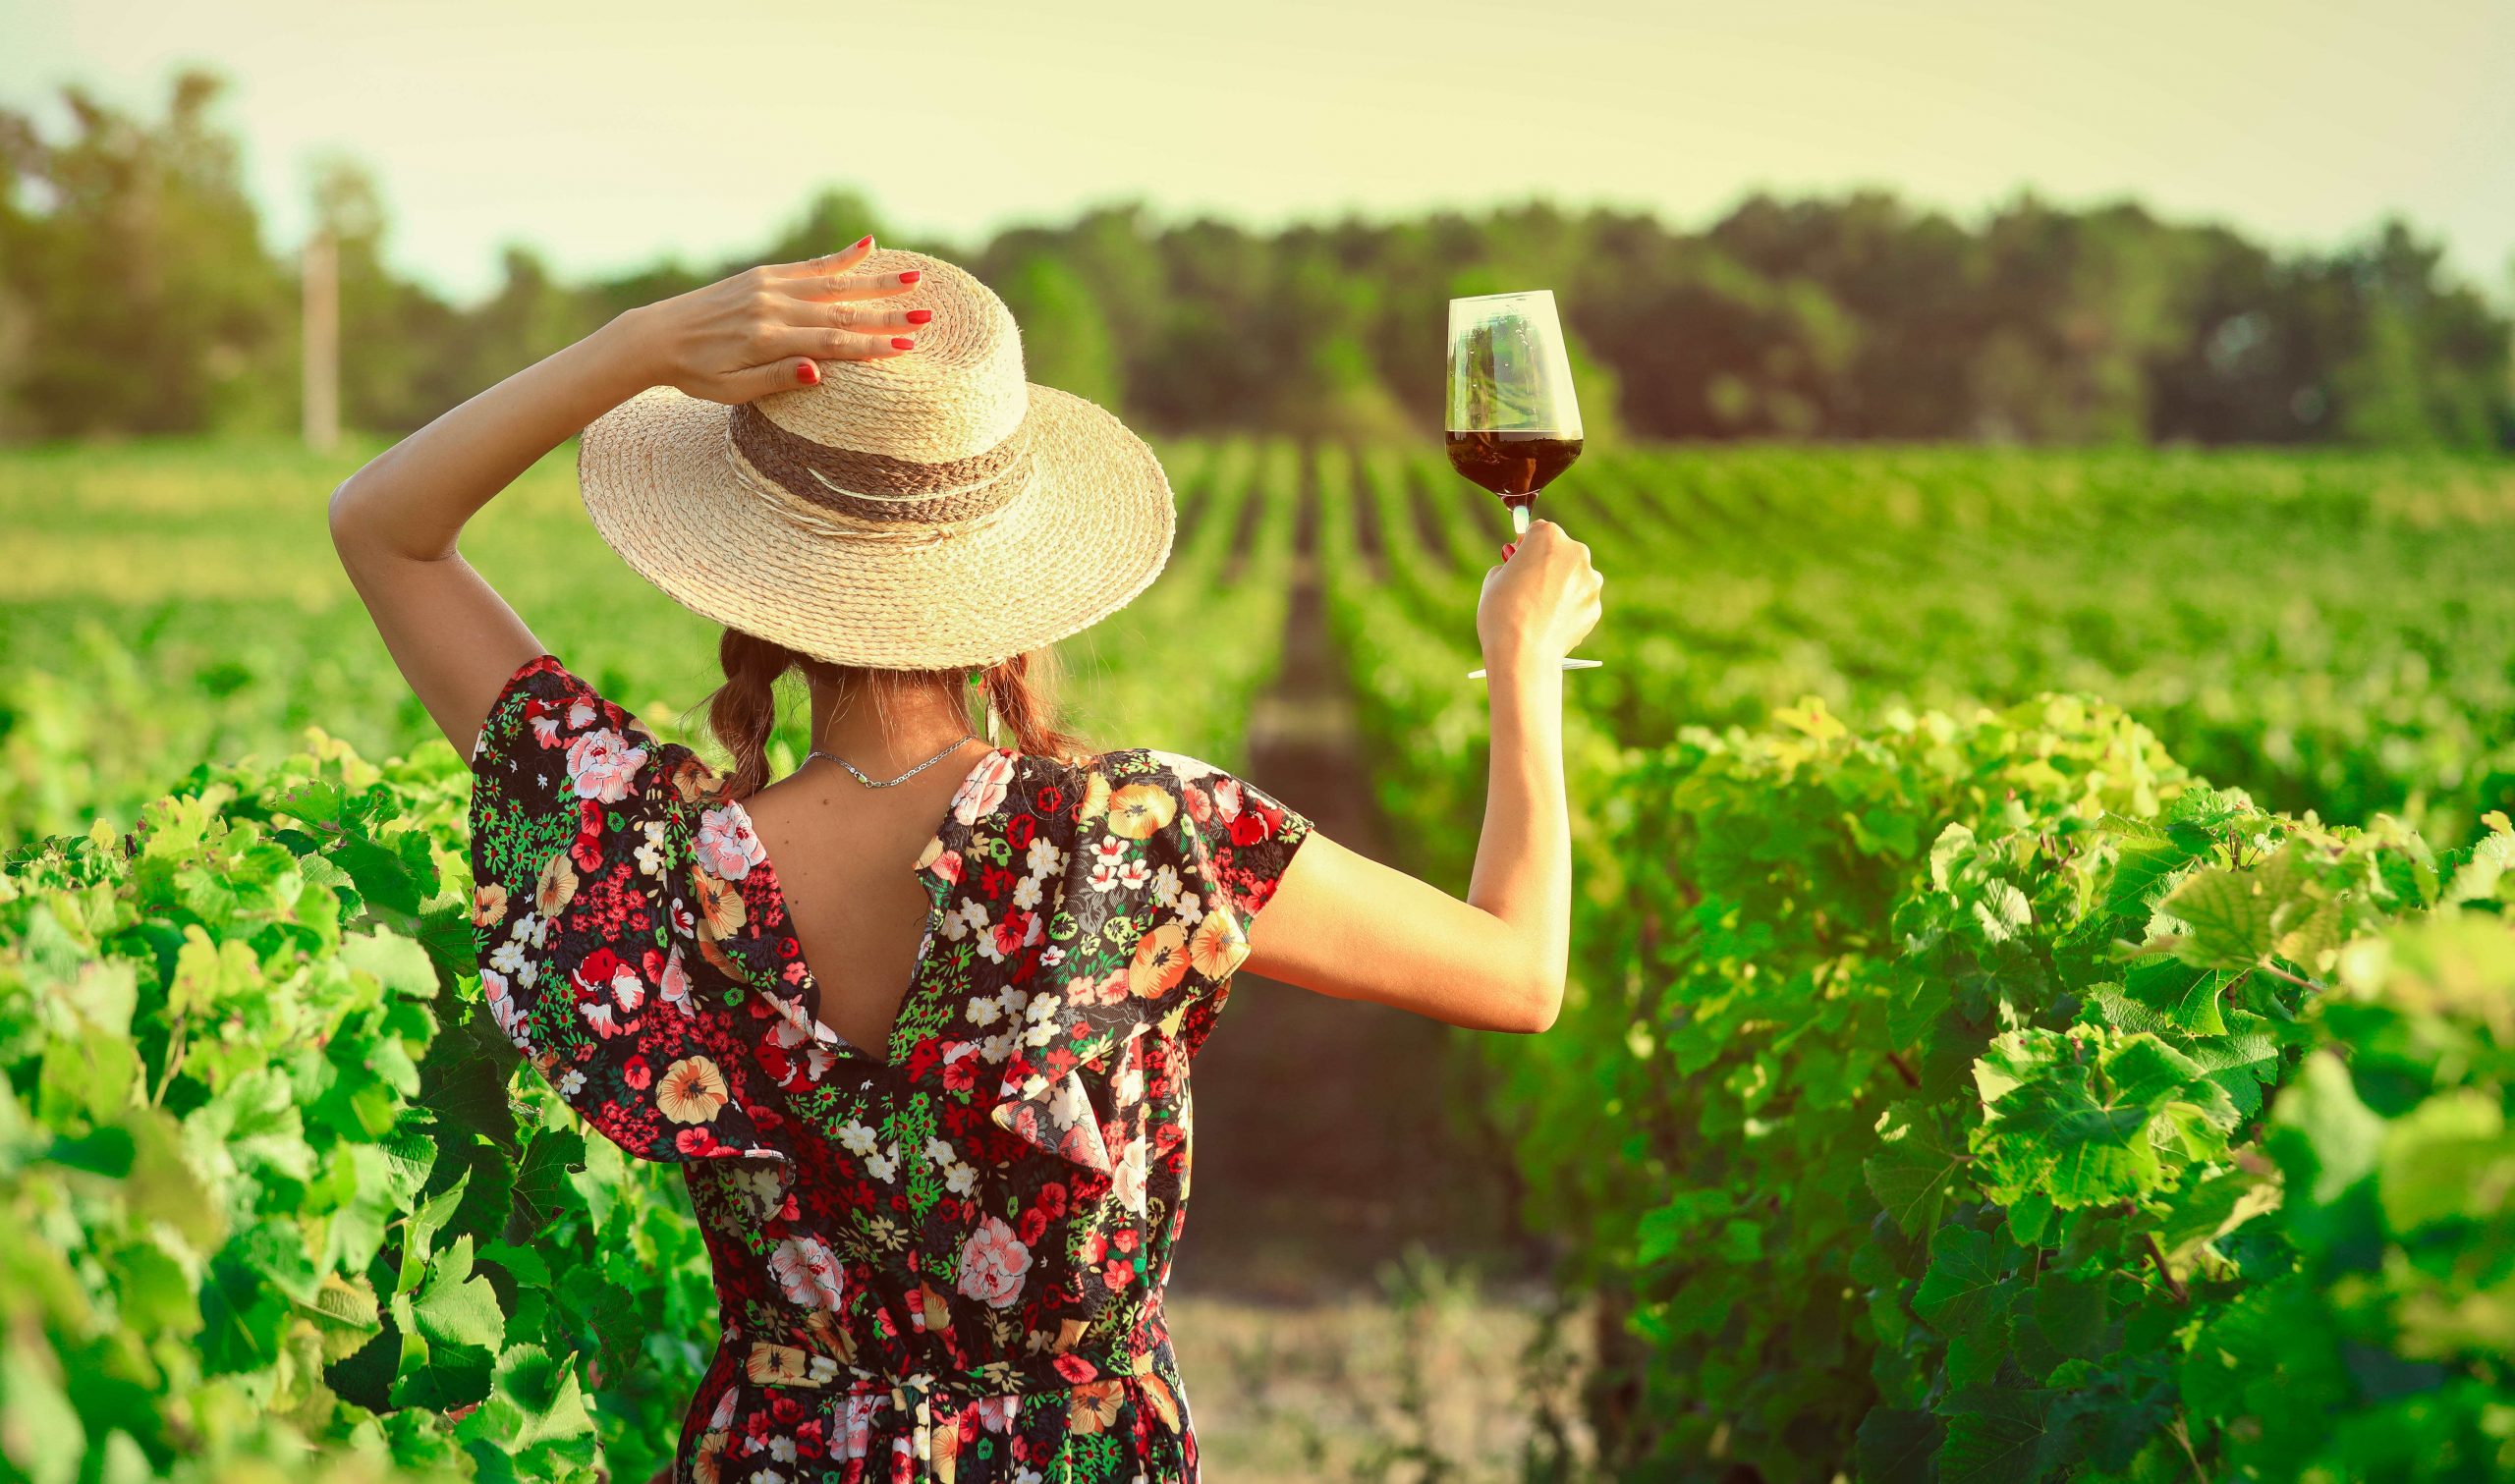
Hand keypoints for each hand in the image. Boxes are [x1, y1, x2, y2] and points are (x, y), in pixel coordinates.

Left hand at [611, 235, 925, 405]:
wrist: (655, 337)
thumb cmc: (695, 374)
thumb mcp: (732, 391)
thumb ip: (777, 379)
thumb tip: (819, 371)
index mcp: (768, 341)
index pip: (832, 342)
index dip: (872, 345)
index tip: (907, 347)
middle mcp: (771, 308)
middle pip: (841, 311)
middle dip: (887, 313)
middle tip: (926, 314)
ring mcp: (767, 288)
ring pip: (831, 283)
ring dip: (875, 280)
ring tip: (912, 277)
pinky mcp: (761, 276)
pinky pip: (808, 266)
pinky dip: (839, 257)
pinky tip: (868, 245)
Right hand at [1476, 519, 1602, 672]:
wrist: (1523, 651)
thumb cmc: (1502, 612)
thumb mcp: (1494, 579)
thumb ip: (1510, 566)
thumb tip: (1519, 570)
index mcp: (1548, 536)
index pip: (1537, 531)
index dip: (1525, 546)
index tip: (1517, 558)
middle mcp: (1575, 552)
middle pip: (1560, 552)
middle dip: (1547, 565)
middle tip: (1527, 585)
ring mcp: (1590, 580)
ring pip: (1573, 578)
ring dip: (1560, 587)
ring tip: (1537, 609)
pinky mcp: (1594, 606)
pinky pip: (1578, 602)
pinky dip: (1567, 609)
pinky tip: (1549, 623)